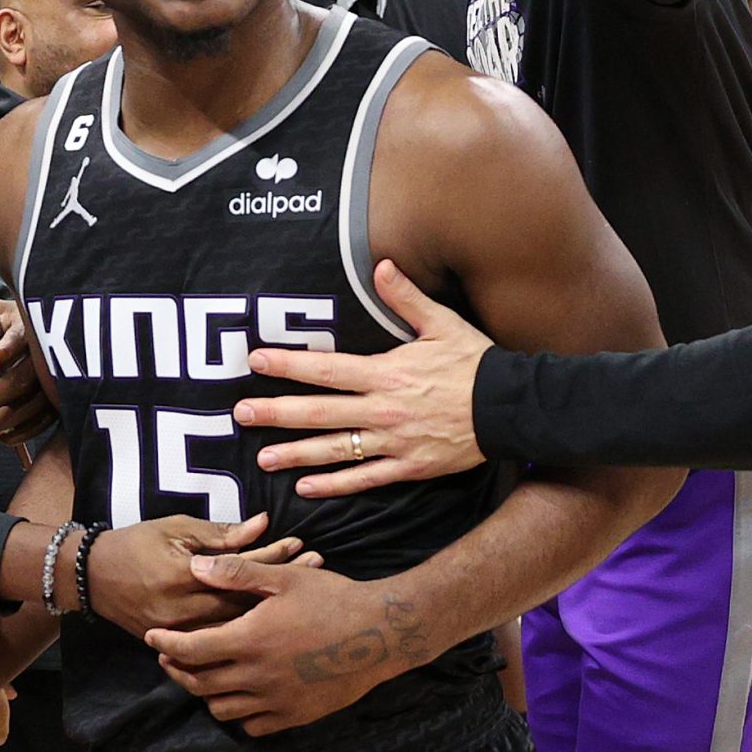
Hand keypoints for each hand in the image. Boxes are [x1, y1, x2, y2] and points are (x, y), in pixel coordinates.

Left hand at [0, 298, 53, 444]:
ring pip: (30, 406)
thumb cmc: (12, 324)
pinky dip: (19, 432)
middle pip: (20, 381)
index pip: (16, 340)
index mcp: (27, 329)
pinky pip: (41, 422)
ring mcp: (54, 381)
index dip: (2, 354)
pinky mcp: (58, 401)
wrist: (42, 332)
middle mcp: (44, 356)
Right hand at [87, 513, 322, 637]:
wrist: (92, 578)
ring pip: (235, 629)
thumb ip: (220, 534)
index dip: (273, 558)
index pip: (240, 570)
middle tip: (317, 572)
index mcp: (183, 577)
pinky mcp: (175, 646)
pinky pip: (218, 645)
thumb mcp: (176, 528)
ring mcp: (179, 634)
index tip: (302, 546)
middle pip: (245, 603)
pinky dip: (246, 633)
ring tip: (304, 598)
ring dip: (269, 612)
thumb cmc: (136, 544)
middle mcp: (183, 611)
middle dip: (282, 586)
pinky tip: (270, 627)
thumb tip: (262, 525)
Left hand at [147, 565, 432, 734]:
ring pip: (222, 709)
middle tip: (170, 656)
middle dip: (178, 670)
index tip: (153, 637)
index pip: (190, 650)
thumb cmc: (333, 598)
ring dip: (206, 693)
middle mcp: (257, 677)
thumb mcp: (284, 577)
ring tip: (204, 675)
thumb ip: (236, 573)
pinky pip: (253, 726)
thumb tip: (195, 567)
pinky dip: (239, 713)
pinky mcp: (295, 716)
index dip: (166, 644)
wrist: (381, 634)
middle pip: (199, 683)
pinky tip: (241, 695)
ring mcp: (276, 701)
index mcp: (249, 640)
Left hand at [233, 260, 491, 497]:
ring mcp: (394, 442)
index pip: (326, 368)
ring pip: (336, 450)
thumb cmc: (476, 363)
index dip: (289, 364)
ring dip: (296, 454)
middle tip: (240, 414)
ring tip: (263, 459)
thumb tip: (382, 264)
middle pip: (319, 412)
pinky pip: (365, 479)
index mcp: (387, 374)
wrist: (511, 408)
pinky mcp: (409, 466)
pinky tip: (306, 487)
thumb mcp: (443, 323)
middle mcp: (383, 410)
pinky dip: (335, 485)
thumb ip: (406, 297)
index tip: (256, 361)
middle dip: (277, 413)